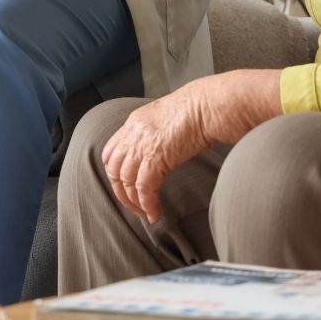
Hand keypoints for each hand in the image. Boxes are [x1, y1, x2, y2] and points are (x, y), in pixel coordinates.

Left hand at [102, 71, 283, 223]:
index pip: (110, 152)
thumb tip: (162, 154)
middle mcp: (134, 133)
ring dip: (135, 204)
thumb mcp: (170, 117)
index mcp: (135, 121)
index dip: (115, 173)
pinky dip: (148, 205)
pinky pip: (144, 189)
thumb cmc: (200, 109)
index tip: (126, 187)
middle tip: (136, 208)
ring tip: (148, 215)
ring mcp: (143, 144)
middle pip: (114, 170)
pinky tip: (156, 214)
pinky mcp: (155, 157)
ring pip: (126, 182)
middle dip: (122, 193)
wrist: (210, 104)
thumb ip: (157, 133)